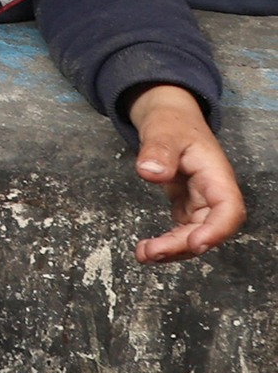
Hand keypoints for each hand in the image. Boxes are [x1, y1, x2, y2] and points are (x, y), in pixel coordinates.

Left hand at [130, 85, 247, 263]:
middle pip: (208, 227)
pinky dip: (168, 242)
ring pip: (194, 234)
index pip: (227, 209)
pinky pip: (182, 229)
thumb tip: (150, 172)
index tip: (195, 243)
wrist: (169, 117)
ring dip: (173, 249)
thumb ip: (158, 150)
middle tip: (152, 252)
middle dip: (183, 245)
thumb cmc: (172, 122)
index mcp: (216, 175)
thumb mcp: (164, 130)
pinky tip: (147, 249)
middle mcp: (213, 192)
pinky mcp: (187, 205)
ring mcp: (201, 201)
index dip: (216, 230)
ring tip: (144, 255)